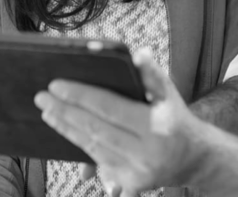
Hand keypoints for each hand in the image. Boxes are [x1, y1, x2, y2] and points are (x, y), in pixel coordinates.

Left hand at [34, 48, 206, 196]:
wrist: (195, 158)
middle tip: (42, 97)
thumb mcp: (169, 92)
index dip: (80, 96)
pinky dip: (80, 145)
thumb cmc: (176, 117)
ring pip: (93, 148)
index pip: (109, 108)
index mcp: (157, 126)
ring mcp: (138, 173)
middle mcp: (147, 153)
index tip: (56, 85)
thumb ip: (150, 72)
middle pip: (95, 130)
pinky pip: (99, 162)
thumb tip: (135, 54)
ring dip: (66, 129)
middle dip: (65, 112)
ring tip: (48, 112)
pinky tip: (65, 130)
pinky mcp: (131, 184)